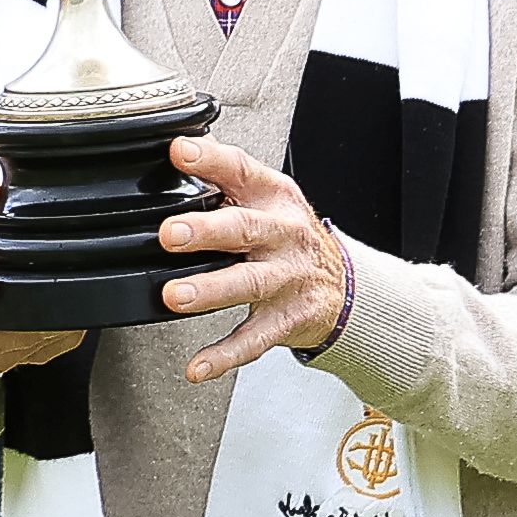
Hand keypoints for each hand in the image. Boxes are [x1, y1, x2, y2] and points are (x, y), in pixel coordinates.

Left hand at [156, 129, 353, 380]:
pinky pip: (254, 339)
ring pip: (249, 284)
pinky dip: (225, 355)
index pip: (243, 171)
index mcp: (275, 198)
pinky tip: (199, 366)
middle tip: (170, 234)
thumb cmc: (291, 240)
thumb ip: (227, 179)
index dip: (212, 160)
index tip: (180, 153)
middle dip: (206, 230)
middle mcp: (284, 236)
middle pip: (245, 229)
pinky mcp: (288, 319)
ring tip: (176, 296)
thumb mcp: (269, 200)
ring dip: (210, 290)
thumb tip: (176, 149)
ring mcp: (288, 279)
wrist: (346, 288)